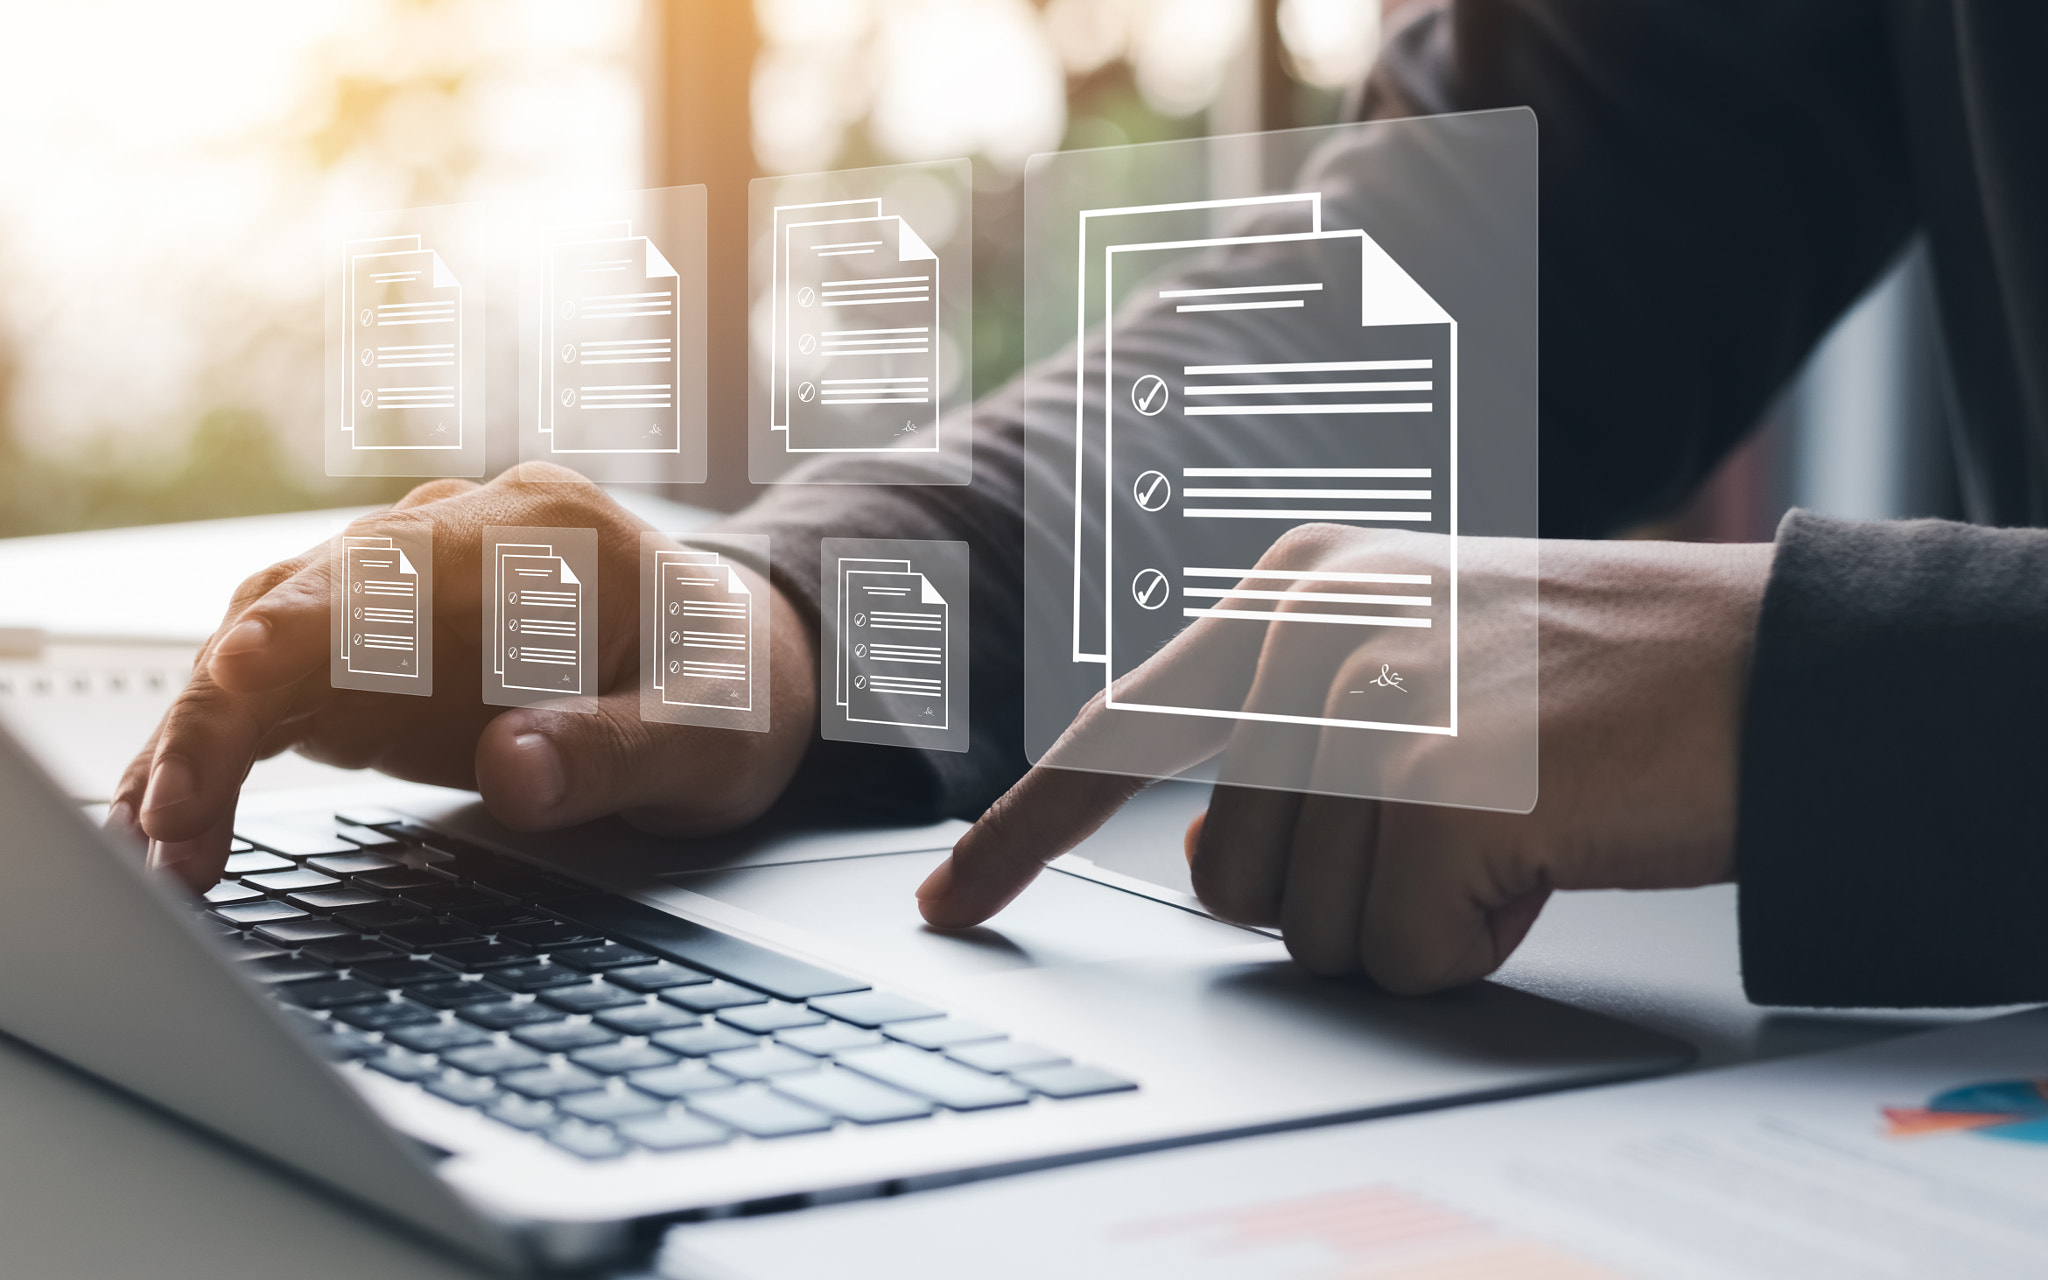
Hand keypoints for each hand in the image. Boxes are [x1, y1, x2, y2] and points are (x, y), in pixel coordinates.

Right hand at [107, 464, 815, 892]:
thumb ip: (618, 747)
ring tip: (157, 846)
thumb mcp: (713, 727)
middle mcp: (447, 545)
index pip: (379, 576)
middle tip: (166, 828)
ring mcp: (405, 599)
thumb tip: (513, 769)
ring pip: (264, 650)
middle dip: (216, 711)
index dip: (289, 643)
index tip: (224, 705)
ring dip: (201, 741)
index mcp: (532, 532)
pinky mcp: (383, 659)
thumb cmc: (733, 685)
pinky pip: (280, 697)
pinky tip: (180, 820)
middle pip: (296, 608)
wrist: (743, 668)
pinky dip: (227, 755)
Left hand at [918, 528, 1771, 993]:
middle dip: (1334, 893)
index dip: (1026, 831)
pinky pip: (1400, 956)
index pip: (1120, 730)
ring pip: (1310, 930)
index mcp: (1291, 590)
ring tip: (1510, 824)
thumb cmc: (1594, 679)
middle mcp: (1313, 631)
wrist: (1766, 669)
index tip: (951, 904)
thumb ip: (1286, 735)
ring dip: (1411, 916)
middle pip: (1228, 875)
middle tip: (1458, 825)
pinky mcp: (1450, 783)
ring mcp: (1378, 702)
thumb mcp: (1410, 657)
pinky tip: (1540, 858)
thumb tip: (1197, 867)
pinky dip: (1470, 943)